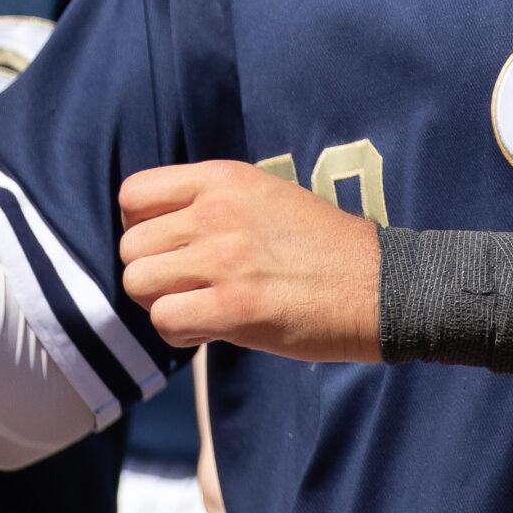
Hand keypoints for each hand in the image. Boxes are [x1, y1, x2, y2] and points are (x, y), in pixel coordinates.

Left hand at [118, 161, 381, 362]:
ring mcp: (224, 259)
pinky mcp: (234, 307)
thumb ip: (211, 204)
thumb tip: (155, 230)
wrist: (381, 286)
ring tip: (198, 307)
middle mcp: (216, 213)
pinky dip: (180, 333)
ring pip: (139, 283)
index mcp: (223, 179)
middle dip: (151, 273)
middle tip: (188, 287)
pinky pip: (164, 321)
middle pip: (131, 247)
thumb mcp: (266, 197)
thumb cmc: (324, 249)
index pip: (133, 195)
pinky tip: (210, 330)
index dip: (139, 228)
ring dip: (161, 304)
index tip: (166, 248)